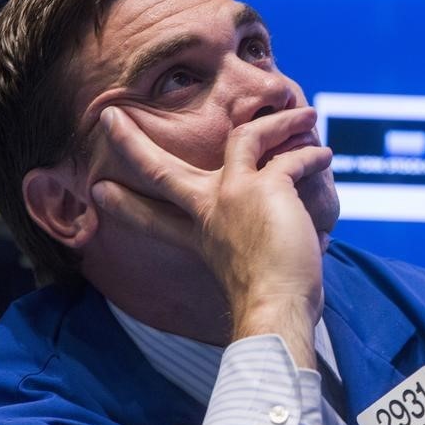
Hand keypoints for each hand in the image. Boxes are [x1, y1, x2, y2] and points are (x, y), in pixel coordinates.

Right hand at [90, 105, 331, 366]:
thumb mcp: (250, 273)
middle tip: (110, 119)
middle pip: (159, 170)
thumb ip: (266, 252)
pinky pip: (291, 157)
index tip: (100, 192)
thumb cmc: (270, 299)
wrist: (276, 310)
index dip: (127, 206)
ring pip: (245, 136)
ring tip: (304, 115)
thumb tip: (315, 239)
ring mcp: (233, 193)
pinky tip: (324, 155)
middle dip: (131, 144)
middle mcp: (209, 210)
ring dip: (279, 122)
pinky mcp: (264, 187)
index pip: (154, 218)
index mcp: (200, 233)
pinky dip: (312, 156)